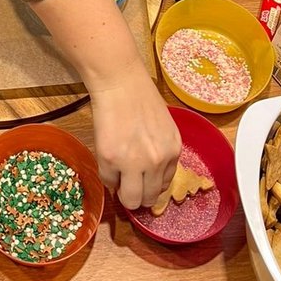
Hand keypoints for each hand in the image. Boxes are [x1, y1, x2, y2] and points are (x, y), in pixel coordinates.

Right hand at [90, 63, 181, 208]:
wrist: (119, 81)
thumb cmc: (140, 96)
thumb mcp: (163, 127)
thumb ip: (161, 151)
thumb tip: (150, 176)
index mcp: (173, 151)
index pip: (165, 186)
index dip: (150, 185)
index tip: (142, 181)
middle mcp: (157, 161)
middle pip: (149, 198)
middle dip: (138, 195)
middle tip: (128, 183)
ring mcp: (134, 163)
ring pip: (131, 200)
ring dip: (123, 192)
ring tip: (118, 177)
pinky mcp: (111, 160)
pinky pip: (108, 182)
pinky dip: (107, 175)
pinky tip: (107, 158)